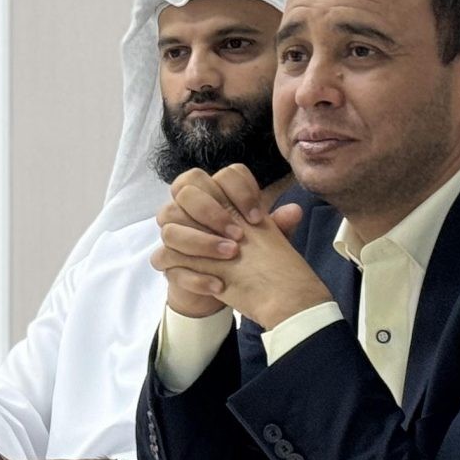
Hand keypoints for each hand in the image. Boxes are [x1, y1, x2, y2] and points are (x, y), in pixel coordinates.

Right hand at [150, 165, 329, 329]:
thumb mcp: (265, 241)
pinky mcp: (166, 261)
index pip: (220, 174)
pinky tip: (218, 284)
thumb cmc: (246, 253)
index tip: (257, 217)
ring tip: (230, 255)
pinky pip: (165, 259)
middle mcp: (188, 208)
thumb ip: (277, 225)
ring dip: (201, 241)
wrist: (226, 284)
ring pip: (170, 226)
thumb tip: (294, 210)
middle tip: (239, 236)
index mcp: (216, 194)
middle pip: (185, 190)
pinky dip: (193, 274)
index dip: (238, 191)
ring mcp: (172, 233)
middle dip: (212, 211)